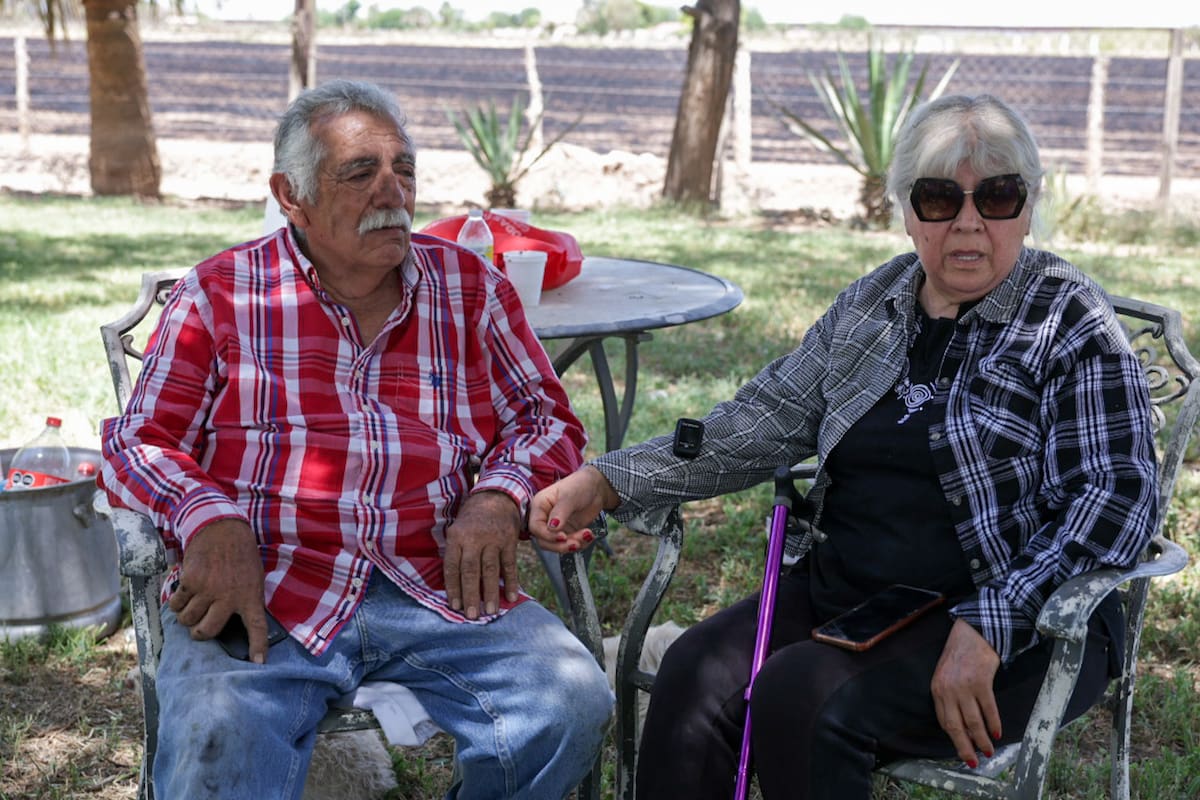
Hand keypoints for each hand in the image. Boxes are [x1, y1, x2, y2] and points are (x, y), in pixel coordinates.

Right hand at [167, 519, 268, 662]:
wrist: (222, 529)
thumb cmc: (240, 557)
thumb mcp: (253, 578)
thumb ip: (244, 600)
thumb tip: (230, 624)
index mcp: (250, 596)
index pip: (257, 626)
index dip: (258, 647)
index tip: (258, 664)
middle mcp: (229, 596)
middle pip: (207, 631)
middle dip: (200, 634)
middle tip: (199, 628)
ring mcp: (208, 589)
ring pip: (187, 620)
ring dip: (186, 617)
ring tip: (192, 605)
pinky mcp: (190, 581)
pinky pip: (176, 604)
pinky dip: (176, 603)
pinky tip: (183, 593)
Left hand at [443, 491, 521, 619]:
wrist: (496, 497)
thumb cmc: (472, 519)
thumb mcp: (457, 530)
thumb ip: (455, 553)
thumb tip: (455, 586)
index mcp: (457, 537)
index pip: (453, 567)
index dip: (453, 588)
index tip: (455, 607)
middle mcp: (474, 538)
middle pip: (471, 570)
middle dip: (471, 595)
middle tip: (472, 616)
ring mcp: (493, 539)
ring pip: (490, 570)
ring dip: (490, 593)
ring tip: (490, 612)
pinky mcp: (509, 540)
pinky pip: (510, 564)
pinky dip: (511, 582)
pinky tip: (511, 597)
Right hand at [528, 466, 617, 553]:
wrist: (596, 488)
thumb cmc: (579, 485)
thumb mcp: (569, 497)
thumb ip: (560, 512)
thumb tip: (552, 528)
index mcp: (540, 506)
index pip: (535, 527)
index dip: (547, 535)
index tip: (563, 537)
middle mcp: (545, 518)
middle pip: (544, 541)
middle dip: (560, 545)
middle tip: (576, 543)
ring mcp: (556, 527)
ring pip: (557, 545)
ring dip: (572, 545)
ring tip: (587, 535)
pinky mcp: (567, 532)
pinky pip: (569, 544)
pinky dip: (580, 544)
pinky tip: (589, 535)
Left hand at [931, 618, 1002, 766]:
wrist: (973, 633)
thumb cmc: (959, 655)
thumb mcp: (945, 675)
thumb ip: (949, 696)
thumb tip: (961, 722)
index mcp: (937, 689)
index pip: (943, 721)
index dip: (953, 738)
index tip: (962, 751)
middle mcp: (948, 690)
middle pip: (955, 726)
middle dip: (964, 747)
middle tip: (972, 762)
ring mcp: (964, 686)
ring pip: (973, 721)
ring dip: (981, 739)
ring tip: (988, 751)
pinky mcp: (981, 682)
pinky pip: (988, 709)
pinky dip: (993, 723)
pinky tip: (997, 733)